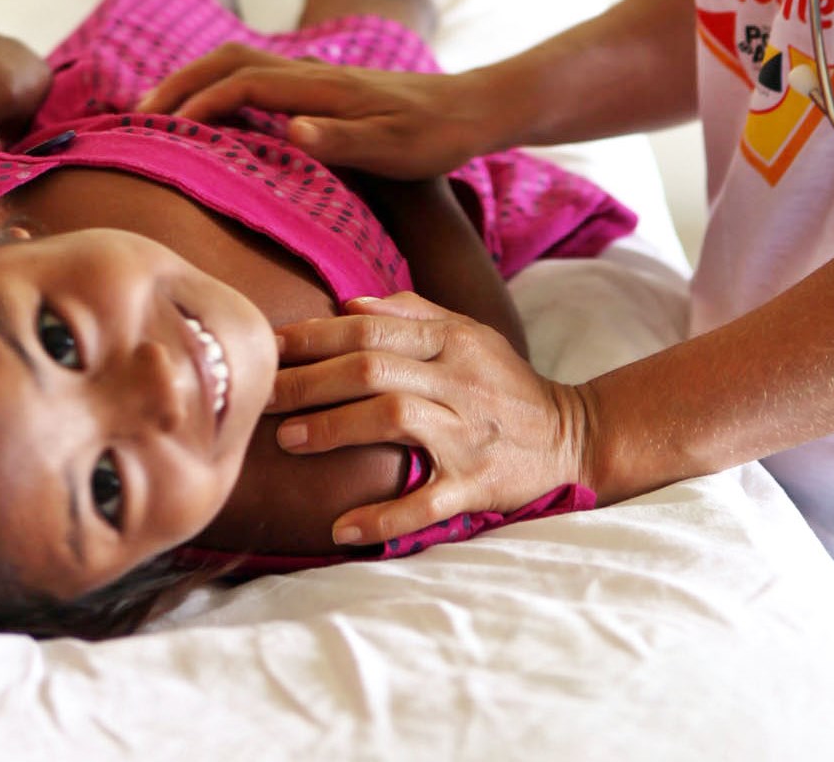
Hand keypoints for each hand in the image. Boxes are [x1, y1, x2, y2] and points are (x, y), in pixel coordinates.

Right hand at [134, 44, 503, 177]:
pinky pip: (258, 74)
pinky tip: (217, 111)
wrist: (473, 109)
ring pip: (242, 61)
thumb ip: (342, 141)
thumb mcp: (394, 149)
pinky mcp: (325, 85)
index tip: (163, 131)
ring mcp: (317, 75)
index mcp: (320, 87)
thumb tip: (288, 131)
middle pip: (230, 59)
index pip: (242, 83)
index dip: (198, 103)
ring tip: (163, 110)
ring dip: (198, 78)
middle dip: (181, 81)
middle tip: (139, 114)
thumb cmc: (435, 137)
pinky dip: (223, 83)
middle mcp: (312, 72)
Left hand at [267, 292, 591, 543]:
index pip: (370, 329)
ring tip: (289, 441)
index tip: (268, 345)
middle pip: (372, 369)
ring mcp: (468, 433)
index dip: (315, 336)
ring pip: (394, 418)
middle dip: (308, 380)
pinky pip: (426, 501)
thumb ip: (411, 314)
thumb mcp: (468, 334)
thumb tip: (349, 303)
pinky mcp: (477, 483)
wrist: (573, 436)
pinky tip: (342, 529)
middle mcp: (457, 380)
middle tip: (259, 394)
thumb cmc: (504, 382)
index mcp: (450, 340)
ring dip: (336, 429)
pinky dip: (383, 517)